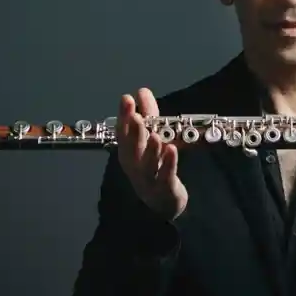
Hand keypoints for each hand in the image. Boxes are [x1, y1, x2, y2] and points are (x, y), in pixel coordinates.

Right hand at [116, 87, 187, 219]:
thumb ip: (149, 115)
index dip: (124, 116)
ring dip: (149, 149)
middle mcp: (134, 166)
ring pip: (147, 164)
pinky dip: (168, 163)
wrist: (163, 205)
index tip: (126, 99)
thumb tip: (142, 91)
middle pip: (132, 148)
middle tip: (136, 116)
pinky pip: (165, 176)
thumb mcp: (151, 138)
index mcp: (128, 153)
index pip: (123, 133)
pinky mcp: (164, 189)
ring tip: (153, 134)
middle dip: (133, 132)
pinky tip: (172, 149)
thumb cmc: (155, 167)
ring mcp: (147, 180)